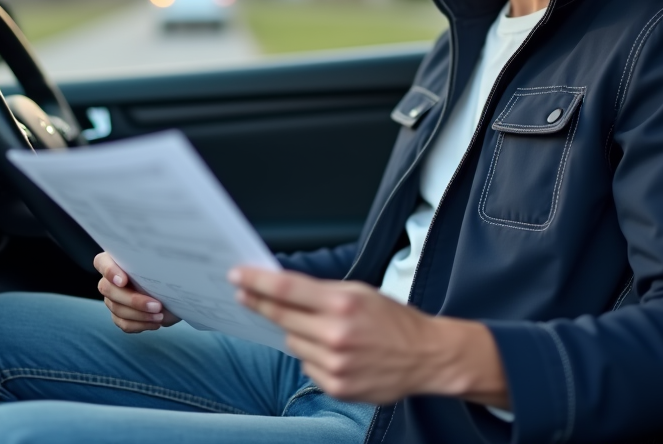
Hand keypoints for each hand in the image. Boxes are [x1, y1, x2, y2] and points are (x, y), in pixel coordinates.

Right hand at [94, 251, 179, 332]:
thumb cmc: (168, 273)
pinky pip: (123, 323)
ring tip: (160, 316)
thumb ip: (157, 263)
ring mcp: (112, 299)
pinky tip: (155, 323)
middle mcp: (110, 280)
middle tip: (156, 305)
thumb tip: (164, 265)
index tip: (124, 281)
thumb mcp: (165, 266)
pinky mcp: (119, 316)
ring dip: (140, 315)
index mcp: (117, 260)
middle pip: (108, 290)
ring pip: (117, 309)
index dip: (109, 271)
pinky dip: (140, 325)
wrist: (175, 293)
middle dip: (134, 300)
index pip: (102, 262)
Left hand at [230, 267, 508, 406]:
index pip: (287, 290)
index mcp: (343, 304)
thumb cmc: (394, 320)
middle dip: (260, 303)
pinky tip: (335, 352)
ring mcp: (335, 363)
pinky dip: (313, 356)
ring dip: (297, 333)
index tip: (237, 275)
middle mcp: (336, 334)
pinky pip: (307, 366)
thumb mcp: (361, 292)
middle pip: (281, 316)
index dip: (257, 281)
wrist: (426, 356)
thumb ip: (321, 292)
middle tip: (243, 293)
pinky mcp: (337, 386)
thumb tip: (282, 289)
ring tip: (323, 329)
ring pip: (292, 342)